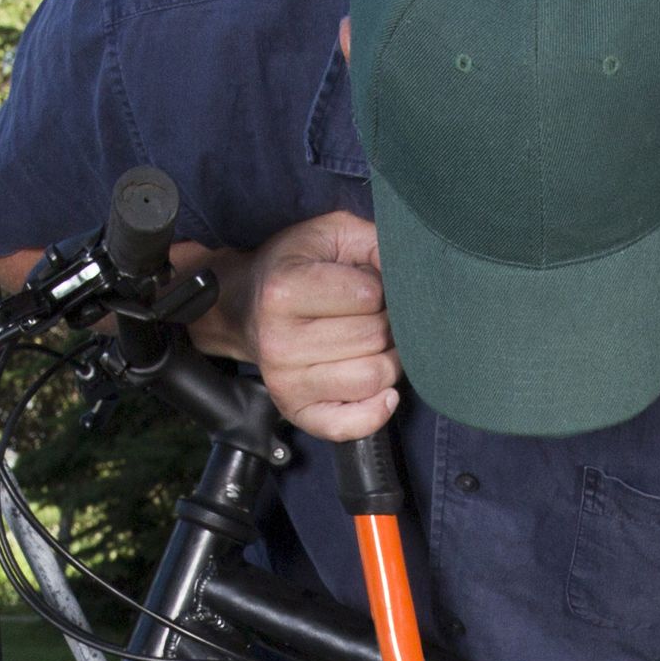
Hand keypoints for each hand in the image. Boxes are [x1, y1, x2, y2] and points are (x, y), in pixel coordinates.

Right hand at [200, 210, 400, 440]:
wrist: (245, 305)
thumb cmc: (296, 267)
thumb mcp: (331, 235)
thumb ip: (375, 242)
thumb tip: (413, 275)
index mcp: (284, 289)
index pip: (370, 296)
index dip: (380, 288)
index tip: (364, 284)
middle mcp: (279, 341)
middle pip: (375, 338)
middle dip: (386, 323)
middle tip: (371, 315)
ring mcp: (285, 381)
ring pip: (374, 378)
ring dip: (387, 360)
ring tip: (370, 343)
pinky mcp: (295, 411)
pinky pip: (352, 425)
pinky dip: (377, 410)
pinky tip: (380, 389)